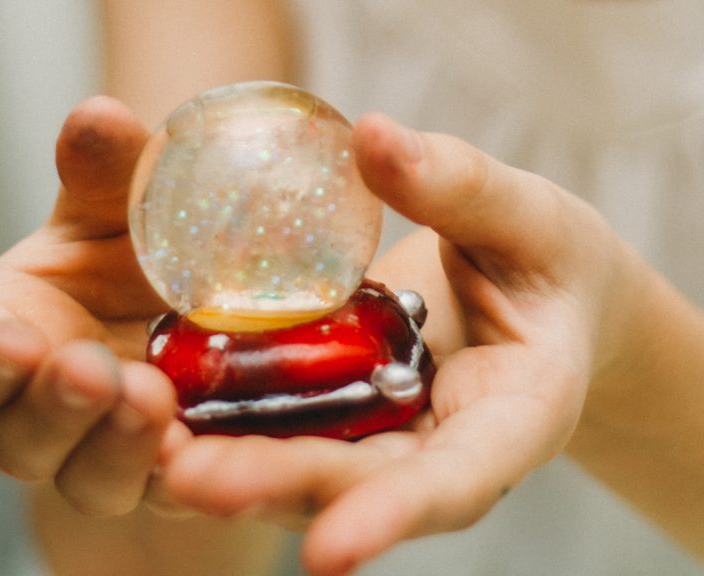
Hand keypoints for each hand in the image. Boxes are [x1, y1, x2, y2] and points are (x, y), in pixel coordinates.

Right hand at [0, 97, 185, 515]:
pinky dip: (185, 474)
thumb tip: (96, 116)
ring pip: (89, 480)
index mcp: (9, 341)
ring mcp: (105, 454)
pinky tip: (211, 448)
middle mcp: (45, 411)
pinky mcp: (168, 477)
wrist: (200, 307)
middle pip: (21, 439)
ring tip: (153, 399)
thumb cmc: (133, 254)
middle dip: (53, 409)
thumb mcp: (122, 210)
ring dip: (115, 447)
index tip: (11, 337)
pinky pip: (169, 493)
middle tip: (90, 369)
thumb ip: (105, 173)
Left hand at [159, 114, 633, 574]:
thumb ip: (459, 187)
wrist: (537, 293)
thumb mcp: (524, 217)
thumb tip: (374, 136)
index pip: (458, 481)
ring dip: (235, 467)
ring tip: (155, 453)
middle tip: (189, 479)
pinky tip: (164, 410)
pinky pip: (287, 423)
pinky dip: (230, 422)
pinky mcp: (343, 412)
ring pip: (310, 466)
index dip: (393, 515)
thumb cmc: (548, 261)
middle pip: (359, 483)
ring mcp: (386, 437)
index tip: (328, 550)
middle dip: (278, 487)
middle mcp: (442, 449)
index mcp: (513, 419)